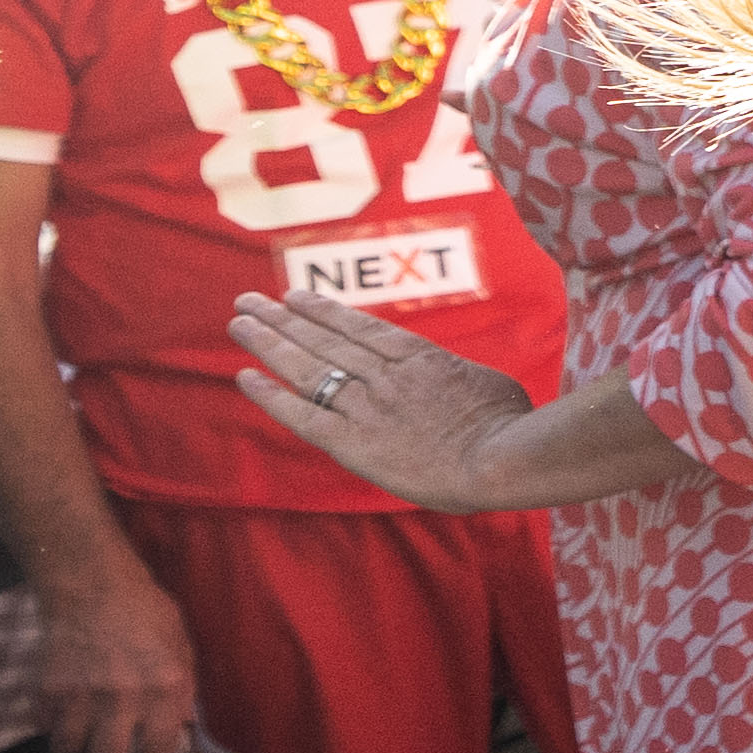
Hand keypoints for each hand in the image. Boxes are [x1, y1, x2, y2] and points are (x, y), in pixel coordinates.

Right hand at [35, 560, 200, 752]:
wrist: (91, 585)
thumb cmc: (144, 611)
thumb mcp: (181, 646)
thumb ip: (183, 688)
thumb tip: (182, 726)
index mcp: (164, 690)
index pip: (158, 750)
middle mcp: (123, 700)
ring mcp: (81, 698)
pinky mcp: (47, 691)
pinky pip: (44, 728)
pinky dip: (50, 730)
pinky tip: (59, 721)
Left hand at [224, 289, 538, 511]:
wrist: (502, 456)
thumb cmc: (512, 425)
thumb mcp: (490, 385)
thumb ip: (458, 381)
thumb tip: (455, 385)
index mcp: (421, 359)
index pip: (360, 328)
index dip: (324, 311)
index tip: (296, 296)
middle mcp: (385, 375)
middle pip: (324, 339)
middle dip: (283, 317)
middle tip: (250, 299)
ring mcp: (367, 406)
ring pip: (308, 367)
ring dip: (269, 342)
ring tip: (240, 322)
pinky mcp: (354, 442)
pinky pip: (302, 414)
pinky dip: (272, 395)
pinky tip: (246, 376)